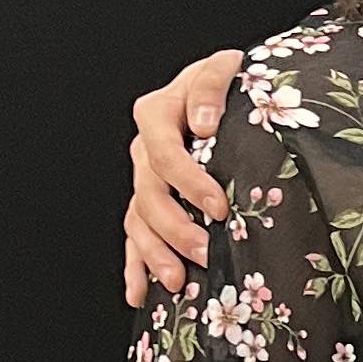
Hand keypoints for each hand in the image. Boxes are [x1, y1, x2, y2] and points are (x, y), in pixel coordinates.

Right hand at [123, 51, 244, 304]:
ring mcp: (144, 179)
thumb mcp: (223, 68)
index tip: (219, 206)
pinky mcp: (149, 203)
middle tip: (204, 251)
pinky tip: (139, 293)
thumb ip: (212, 85)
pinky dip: (136, 267)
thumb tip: (203, 122)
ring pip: (138, 221)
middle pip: (149, 194)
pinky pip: (135, 238)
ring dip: (154, 254)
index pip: (166, 153)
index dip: (189, 183)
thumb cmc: (227, 82)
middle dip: (175, 228)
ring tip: (176, 281)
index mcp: (158, 114)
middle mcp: (145, 150)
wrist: (222, 92)